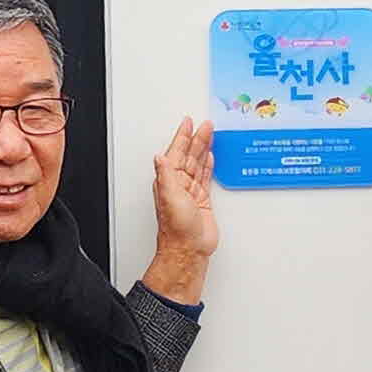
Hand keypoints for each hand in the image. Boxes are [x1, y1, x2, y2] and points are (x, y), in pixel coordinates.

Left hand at [142, 118, 218, 302]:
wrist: (188, 249)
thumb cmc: (177, 228)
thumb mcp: (169, 196)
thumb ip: (166, 174)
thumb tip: (160, 156)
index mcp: (170, 180)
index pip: (177, 152)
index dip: (183, 136)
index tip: (188, 122)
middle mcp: (179, 184)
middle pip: (190, 154)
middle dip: (197, 138)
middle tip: (205, 124)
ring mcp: (191, 192)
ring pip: (198, 163)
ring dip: (203, 148)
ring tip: (209, 134)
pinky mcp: (202, 201)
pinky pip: (205, 177)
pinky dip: (208, 165)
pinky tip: (211, 157)